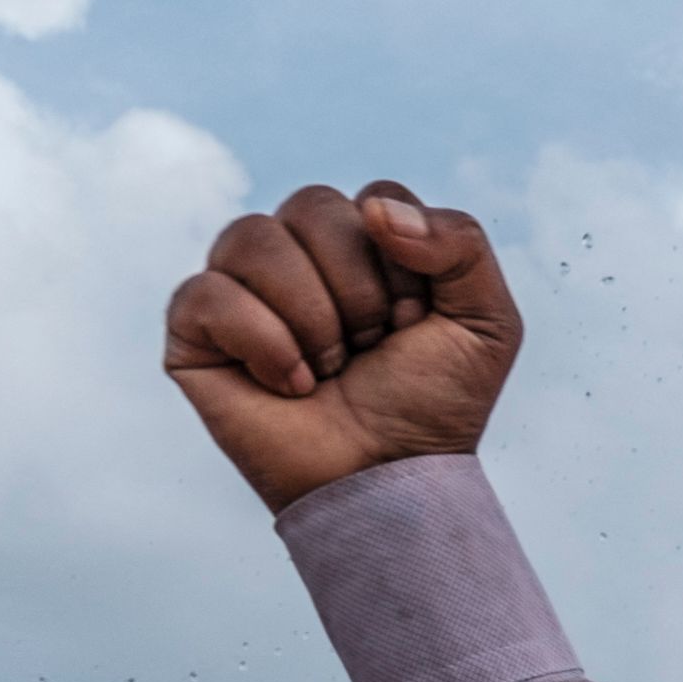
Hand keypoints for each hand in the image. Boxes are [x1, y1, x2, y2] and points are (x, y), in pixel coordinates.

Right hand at [164, 184, 523, 511]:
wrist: (389, 482)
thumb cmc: (433, 408)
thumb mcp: (487, 324)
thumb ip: (462, 242)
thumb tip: (374, 209)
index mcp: (362, 243)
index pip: (376, 199)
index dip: (405, 270)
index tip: (415, 327)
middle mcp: (297, 255)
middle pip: (313, 206)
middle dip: (359, 292)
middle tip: (370, 350)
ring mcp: (241, 287)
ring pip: (253, 237)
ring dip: (312, 319)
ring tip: (330, 370)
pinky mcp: (195, 329)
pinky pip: (207, 292)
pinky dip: (263, 344)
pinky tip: (291, 385)